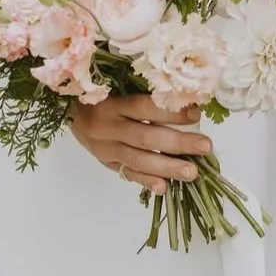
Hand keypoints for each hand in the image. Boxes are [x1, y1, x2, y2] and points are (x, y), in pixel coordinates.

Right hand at [70, 94, 210, 194]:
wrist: (72, 113)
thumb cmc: (104, 96)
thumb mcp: (118, 87)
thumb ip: (146, 95)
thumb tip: (185, 98)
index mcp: (112, 104)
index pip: (144, 107)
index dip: (170, 112)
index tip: (196, 114)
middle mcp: (107, 127)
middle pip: (145, 137)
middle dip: (178, 143)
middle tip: (204, 146)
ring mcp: (105, 148)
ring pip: (138, 160)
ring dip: (167, 168)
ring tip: (192, 172)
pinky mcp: (106, 163)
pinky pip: (128, 174)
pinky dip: (146, 182)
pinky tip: (165, 187)